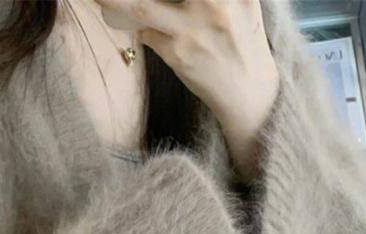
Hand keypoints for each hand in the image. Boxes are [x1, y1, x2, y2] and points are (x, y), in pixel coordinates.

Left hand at [98, 0, 280, 180]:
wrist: (250, 92)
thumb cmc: (243, 39)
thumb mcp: (241, 2)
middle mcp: (213, 5)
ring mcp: (193, 30)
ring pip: (141, 6)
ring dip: (115, 1)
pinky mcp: (178, 54)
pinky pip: (146, 32)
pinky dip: (137, 25)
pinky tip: (133, 24)